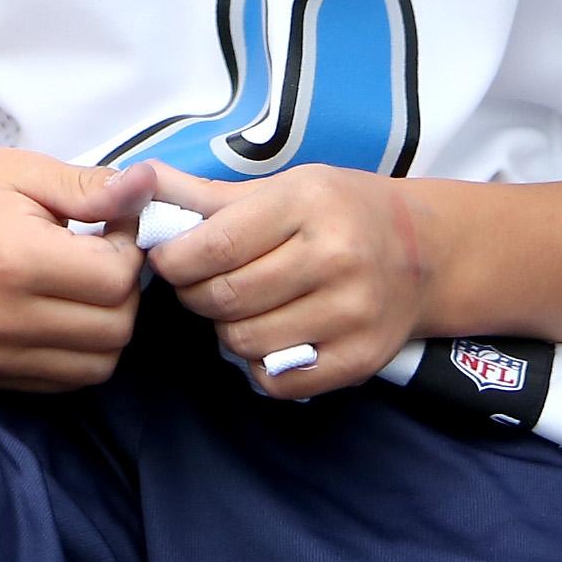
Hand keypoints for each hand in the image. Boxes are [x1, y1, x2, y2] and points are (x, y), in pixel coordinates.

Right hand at [0, 149, 150, 390]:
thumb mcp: (25, 171)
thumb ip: (90, 187)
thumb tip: (148, 189)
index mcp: (13, 261)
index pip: (114, 278)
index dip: (128, 246)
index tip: (113, 222)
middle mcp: (2, 319)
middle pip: (115, 327)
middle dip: (123, 287)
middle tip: (102, 251)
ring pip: (98, 364)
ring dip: (107, 323)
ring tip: (83, 281)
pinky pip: (66, 380)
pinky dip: (79, 349)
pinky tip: (61, 307)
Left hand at [132, 161, 430, 400]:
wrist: (425, 253)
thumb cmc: (340, 211)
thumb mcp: (281, 187)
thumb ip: (205, 194)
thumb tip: (136, 182)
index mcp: (309, 205)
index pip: (217, 246)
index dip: (176, 260)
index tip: (168, 260)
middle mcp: (336, 258)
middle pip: (226, 298)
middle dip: (196, 295)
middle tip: (201, 284)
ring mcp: (352, 314)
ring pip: (246, 342)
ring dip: (226, 329)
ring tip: (240, 307)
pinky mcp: (360, 360)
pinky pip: (278, 379)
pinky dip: (259, 364)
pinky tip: (270, 334)